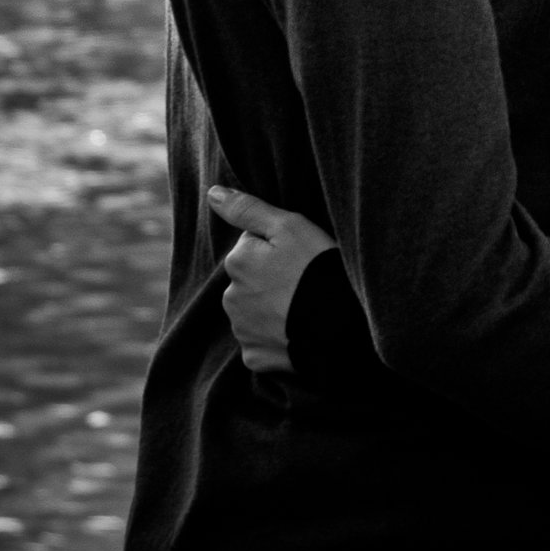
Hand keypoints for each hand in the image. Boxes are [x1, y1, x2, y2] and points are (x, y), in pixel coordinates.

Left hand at [207, 182, 337, 379]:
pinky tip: (294, 328)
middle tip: (300, 279)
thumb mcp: (287, 225)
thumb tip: (212, 193)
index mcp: (237, 261)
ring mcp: (241, 330)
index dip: (277, 246)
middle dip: (268, 276)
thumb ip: (247, 209)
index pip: (251, 244)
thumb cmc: (315, 267)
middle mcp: (230, 297)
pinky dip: (273, 334)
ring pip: (252, 309)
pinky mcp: (253, 357)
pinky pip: (259, 340)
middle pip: (249, 278)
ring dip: (269, 305)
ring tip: (300, 304)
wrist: (337, 325)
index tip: (298, 254)